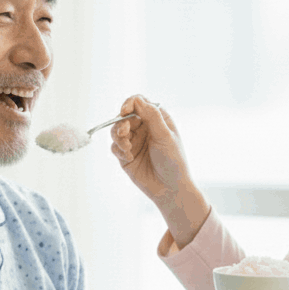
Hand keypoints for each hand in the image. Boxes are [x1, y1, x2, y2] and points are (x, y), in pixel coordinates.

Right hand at [111, 95, 209, 246]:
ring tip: (127, 148)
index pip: (138, 102)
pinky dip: (119, 149)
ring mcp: (134, 141)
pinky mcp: (126, 155)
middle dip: (121, 123)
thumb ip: (152, 116)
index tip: (125, 111)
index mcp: (157, 119)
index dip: (129, 103)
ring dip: (118, 137)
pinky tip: (129, 157)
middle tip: (124, 134)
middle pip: (124, 116)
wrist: (170, 189)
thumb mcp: (165, 136)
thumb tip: (137, 100)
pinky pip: (115, 146)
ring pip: (116, 130)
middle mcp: (144, 128)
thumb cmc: (173, 161)